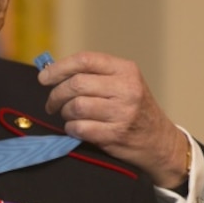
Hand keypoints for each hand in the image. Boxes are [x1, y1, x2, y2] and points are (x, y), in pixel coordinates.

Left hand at [39, 52, 190, 189]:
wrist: (160, 141)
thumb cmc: (134, 110)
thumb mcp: (123, 84)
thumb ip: (95, 76)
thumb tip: (51, 72)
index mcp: (126, 70)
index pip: (85, 60)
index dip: (59, 68)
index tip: (43, 78)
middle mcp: (126, 88)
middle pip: (76, 84)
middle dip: (56, 95)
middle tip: (52, 104)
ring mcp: (122, 112)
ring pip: (75, 106)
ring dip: (64, 113)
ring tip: (68, 116)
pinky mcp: (116, 134)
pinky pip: (79, 128)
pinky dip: (71, 128)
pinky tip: (75, 128)